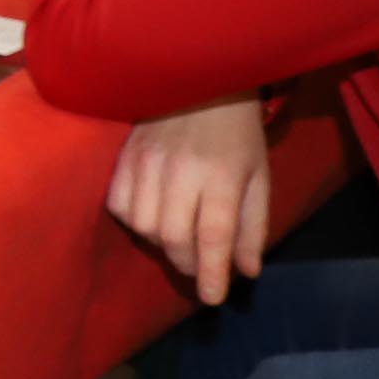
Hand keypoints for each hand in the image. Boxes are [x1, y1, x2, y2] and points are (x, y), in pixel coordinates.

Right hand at [107, 97, 273, 305]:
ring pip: (144, 225)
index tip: (213, 299)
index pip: (214, 234)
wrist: (198, 79)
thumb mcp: (259, 177)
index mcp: (222, 175)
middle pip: (173, 236)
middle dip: (187, 264)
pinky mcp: (124, 158)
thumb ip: (253, 225)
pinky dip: (136, 223)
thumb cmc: (237, 133)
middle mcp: (181, 171)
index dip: (213, 272)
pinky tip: (153, 219)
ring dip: (162, 245)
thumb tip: (245, 271)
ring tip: (179, 242)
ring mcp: (146, 162)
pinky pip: (119, 206)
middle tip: (199, 270)